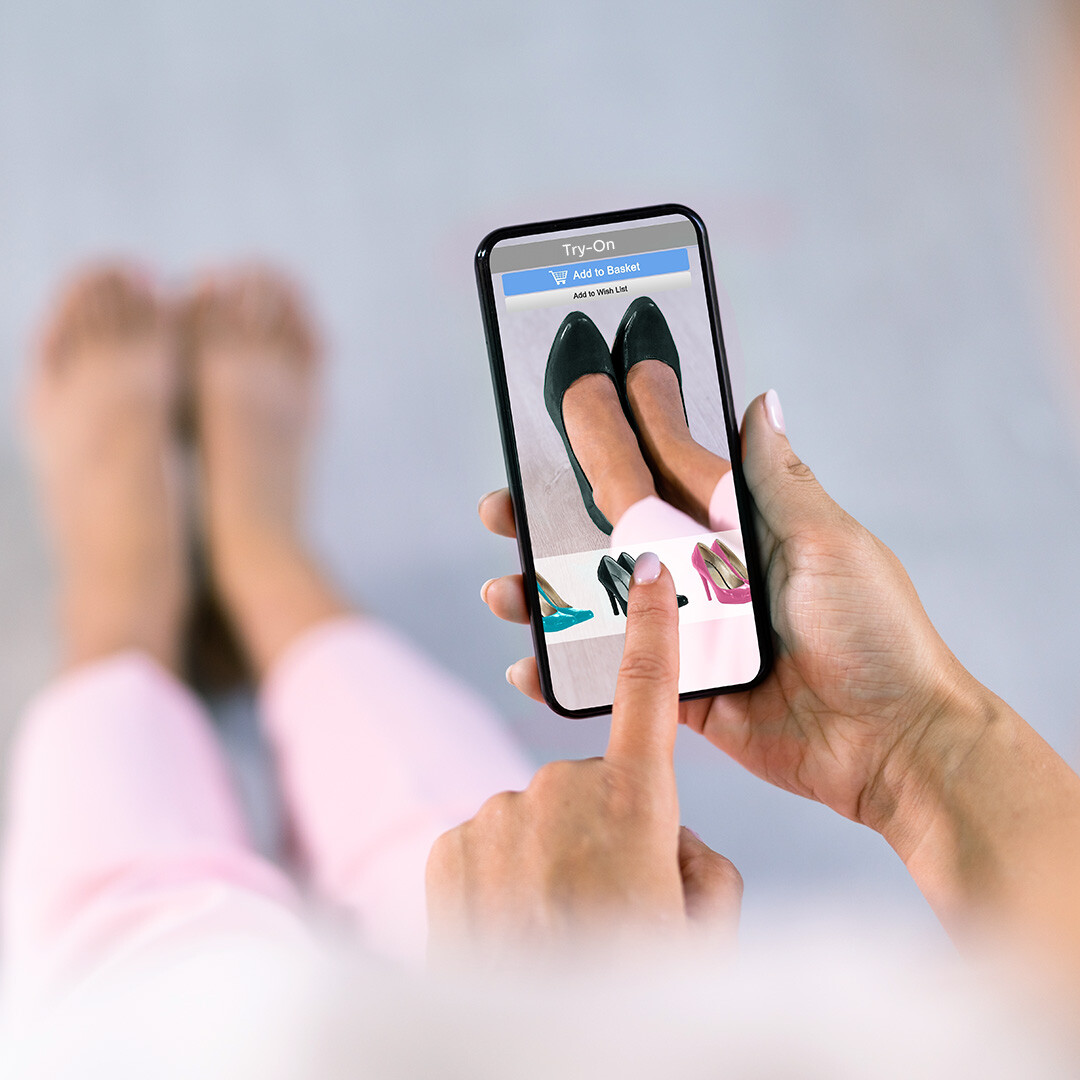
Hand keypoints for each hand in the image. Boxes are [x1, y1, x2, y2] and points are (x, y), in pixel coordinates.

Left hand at [428, 557, 740, 964]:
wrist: (531, 1050)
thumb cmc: (632, 985)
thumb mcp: (704, 925)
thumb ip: (694, 856)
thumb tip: (659, 833)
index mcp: (633, 805)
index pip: (648, 695)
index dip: (652, 629)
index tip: (647, 572)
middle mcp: (557, 791)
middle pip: (596, 787)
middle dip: (610, 830)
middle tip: (610, 904)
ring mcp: (495, 814)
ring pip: (541, 817)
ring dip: (554, 857)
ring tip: (560, 925)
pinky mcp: (450, 840)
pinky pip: (494, 838)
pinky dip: (506, 871)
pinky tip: (516, 924)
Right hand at [479, 391, 980, 842]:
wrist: (895, 745)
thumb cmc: (878, 636)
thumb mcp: (830, 543)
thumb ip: (779, 481)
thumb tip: (760, 401)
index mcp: (743, 534)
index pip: (664, 480)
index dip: (614, 449)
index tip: (561, 423)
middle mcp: (712, 580)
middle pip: (617, 544)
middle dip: (553, 527)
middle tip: (503, 512)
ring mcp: (695, 638)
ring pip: (605, 609)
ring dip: (548, 598)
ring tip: (503, 592)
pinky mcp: (686, 694)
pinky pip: (618, 677)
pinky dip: (569, 673)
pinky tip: (529, 665)